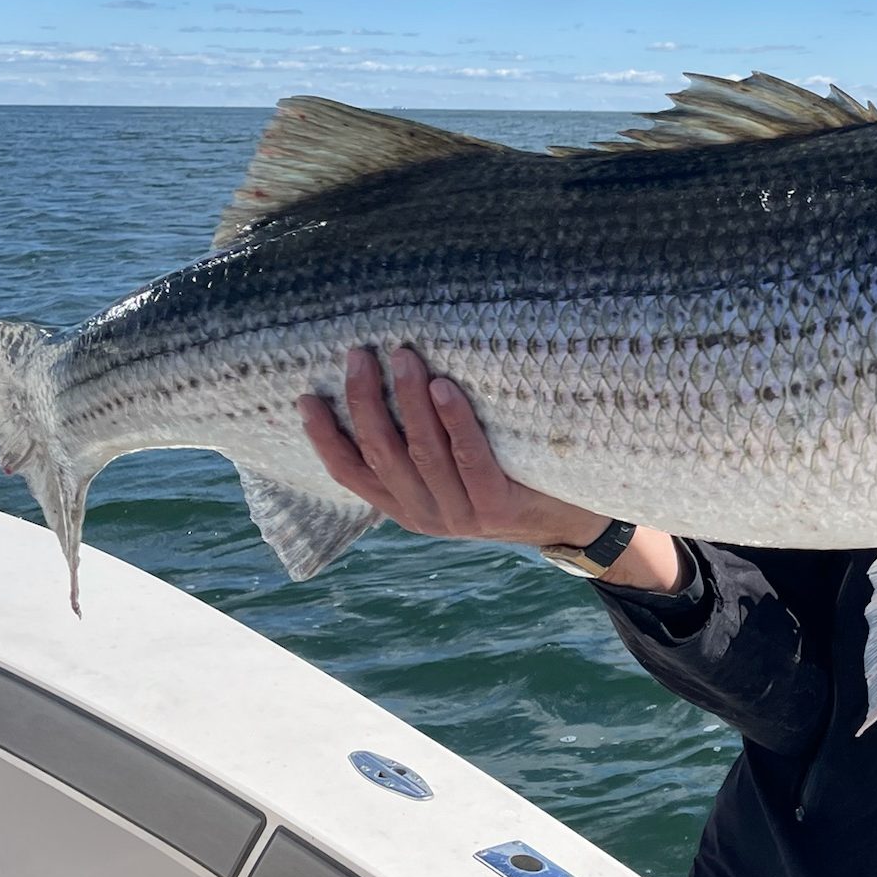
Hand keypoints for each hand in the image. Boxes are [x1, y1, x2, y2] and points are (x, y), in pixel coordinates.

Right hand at [298, 346, 611, 548]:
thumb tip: (389, 380)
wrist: (570, 522)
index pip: (351, 474)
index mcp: (406, 508)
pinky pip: (469, 457)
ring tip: (400, 356)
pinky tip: (444, 386)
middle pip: (381, 454)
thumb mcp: (455, 473)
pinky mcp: (497, 507)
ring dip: (406, 399)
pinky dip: (453, 420)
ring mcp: (461, 515)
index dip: (324, 438)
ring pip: (421, 452)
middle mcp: (426, 515)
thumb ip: (422, 447)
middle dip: (364, 401)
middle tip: (359, 355)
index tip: (306, 397)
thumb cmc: (507, 480)